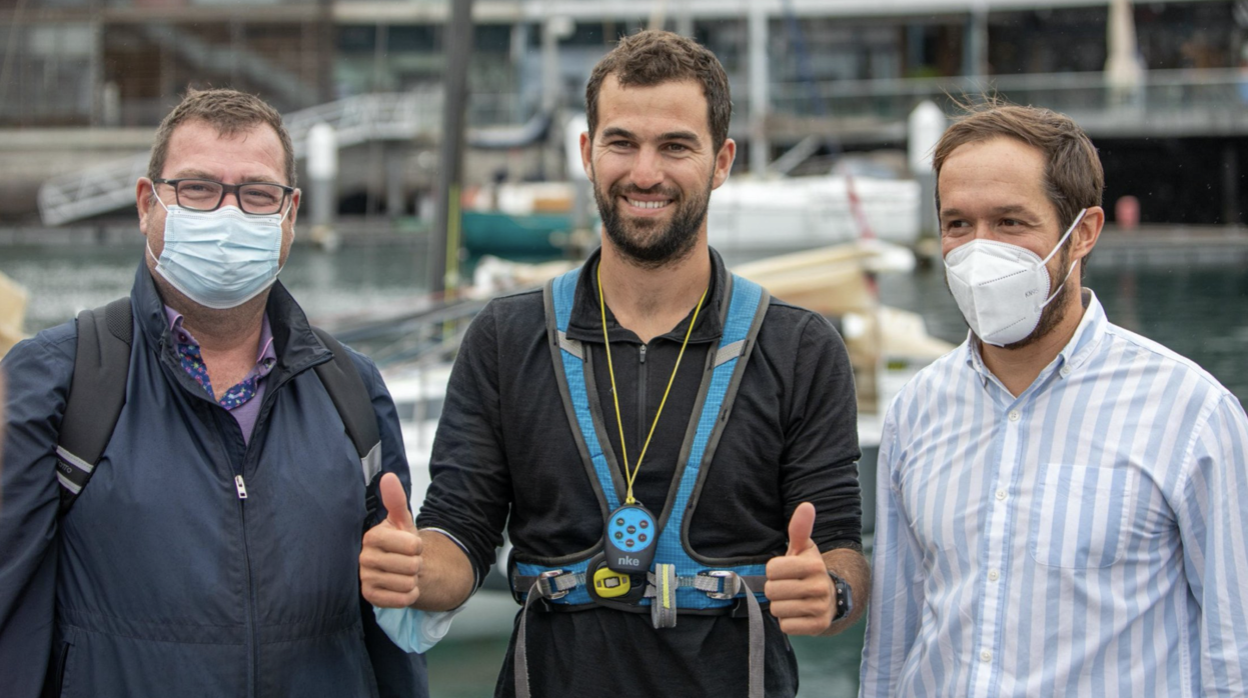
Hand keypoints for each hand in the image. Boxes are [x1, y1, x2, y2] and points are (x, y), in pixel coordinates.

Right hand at [360, 473, 423, 607]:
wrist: (398, 567)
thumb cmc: (399, 542)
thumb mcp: (402, 520)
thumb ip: (396, 500)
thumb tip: (388, 477)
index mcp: (373, 537)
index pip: (412, 545)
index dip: (417, 546)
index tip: (409, 545)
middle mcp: (364, 558)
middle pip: (411, 566)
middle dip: (416, 564)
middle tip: (407, 561)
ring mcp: (365, 578)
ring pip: (407, 583)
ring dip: (412, 580)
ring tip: (403, 573)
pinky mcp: (369, 597)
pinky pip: (402, 599)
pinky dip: (409, 595)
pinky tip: (400, 586)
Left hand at [764, 502, 835, 634]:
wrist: (829, 598)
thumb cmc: (808, 570)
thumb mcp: (803, 548)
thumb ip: (800, 528)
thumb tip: (806, 506)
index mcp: (814, 565)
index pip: (772, 569)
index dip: (774, 571)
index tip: (786, 571)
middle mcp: (820, 587)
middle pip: (772, 590)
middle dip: (775, 589)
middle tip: (788, 587)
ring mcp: (820, 609)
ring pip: (778, 609)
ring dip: (780, 605)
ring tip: (793, 600)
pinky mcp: (817, 627)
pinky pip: (786, 626)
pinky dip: (787, 621)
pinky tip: (798, 613)